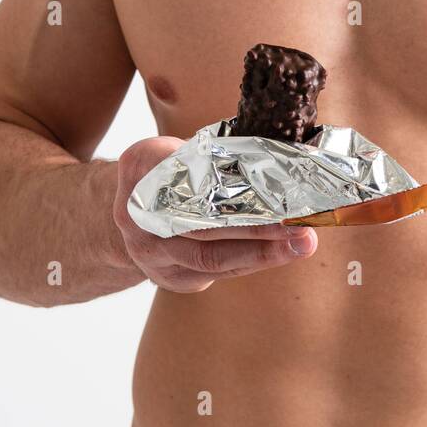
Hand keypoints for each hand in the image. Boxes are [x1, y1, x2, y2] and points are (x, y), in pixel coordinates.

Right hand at [113, 135, 317, 292]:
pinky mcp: (168, 277)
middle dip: (256, 225)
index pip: (184, 169)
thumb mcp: (172, 149)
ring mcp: (149, 250)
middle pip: (202, 222)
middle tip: (298, 220)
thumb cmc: (164, 176)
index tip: (264, 176)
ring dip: (262, 252)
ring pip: (210, 257)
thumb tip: (271, 152)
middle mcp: (136, 212)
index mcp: (139, 166)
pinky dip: (251, 262)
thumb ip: (207, 151)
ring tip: (302, 242)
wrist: (124, 219)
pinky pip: (215, 273)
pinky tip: (281, 253)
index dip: (223, 177)